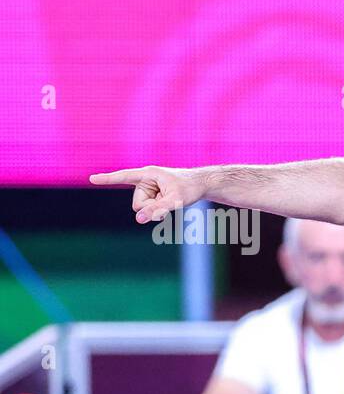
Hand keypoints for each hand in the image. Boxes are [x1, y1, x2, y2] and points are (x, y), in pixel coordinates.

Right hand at [88, 166, 202, 223]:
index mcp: (148, 174)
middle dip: (151, 208)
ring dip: (156, 210)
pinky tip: (169, 204)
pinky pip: (149, 210)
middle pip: (137, 204)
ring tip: (171, 201)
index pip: (123, 177)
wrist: (201, 185)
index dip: (107, 179)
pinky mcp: (152, 196)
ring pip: (143, 209)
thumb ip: (157, 210)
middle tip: (169, 201)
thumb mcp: (175, 200)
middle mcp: (145, 180)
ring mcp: (148, 189)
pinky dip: (158, 212)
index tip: (91, 179)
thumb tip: (138, 219)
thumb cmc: (190, 188)